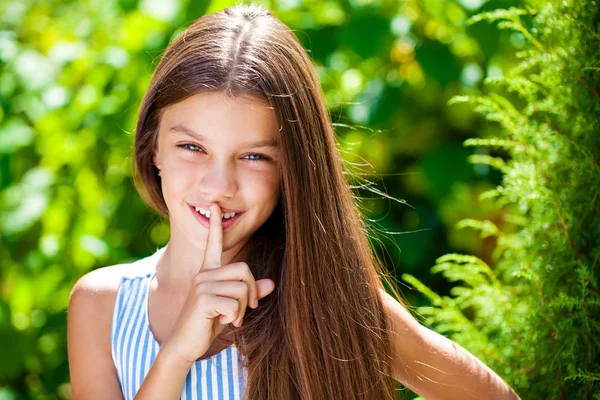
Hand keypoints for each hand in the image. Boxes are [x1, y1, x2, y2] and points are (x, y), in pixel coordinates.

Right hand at [162, 203, 275, 364]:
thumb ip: (251, 293)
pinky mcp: (203, 299)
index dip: (216, 225)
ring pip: (242, 288)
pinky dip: (235, 316)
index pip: (213, 243)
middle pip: (244, 270)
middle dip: (251, 292)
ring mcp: (202, 285)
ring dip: (242, 309)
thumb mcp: (232, 306)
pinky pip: (235, 303)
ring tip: (228, 317)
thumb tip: (272, 283)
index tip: (214, 206)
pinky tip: (222, 322)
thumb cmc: (208, 323)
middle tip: (243, 310)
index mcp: (209, 272)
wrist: (185, 344)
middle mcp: (204, 274)